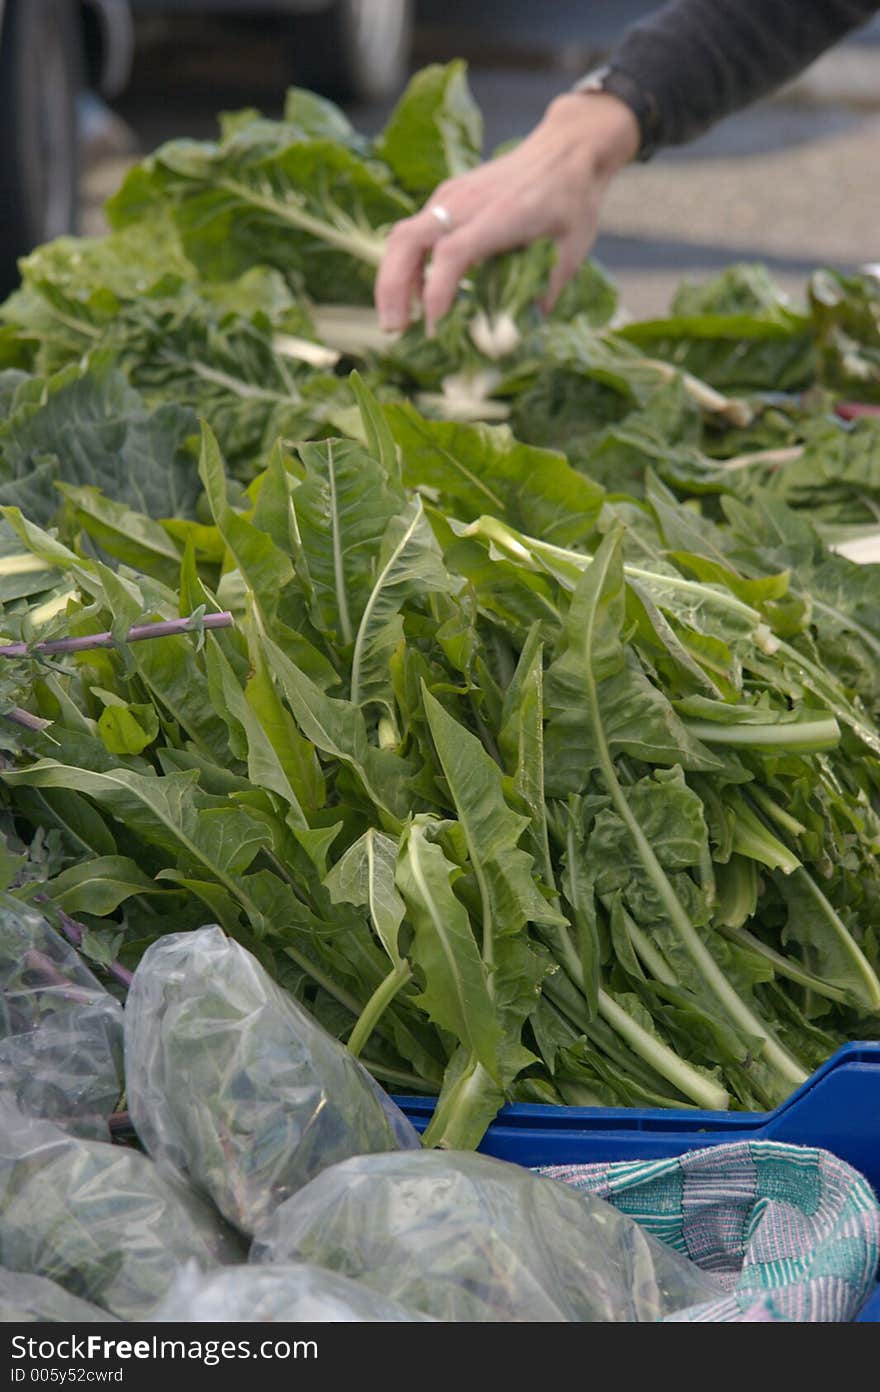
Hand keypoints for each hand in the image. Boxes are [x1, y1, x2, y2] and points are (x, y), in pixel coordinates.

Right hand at [375, 91, 640, 334]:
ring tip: (398, 321)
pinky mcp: (446, 197)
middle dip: (393, 288)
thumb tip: (521, 334)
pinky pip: (414, 232)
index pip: (453, 253)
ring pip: (402, 237)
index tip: (432, 326)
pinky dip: (407, 266)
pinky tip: (416, 295)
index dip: (437, 291)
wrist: (565, 149)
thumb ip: (545, 293)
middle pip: (408, 241)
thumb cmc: (572, 200)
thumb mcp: (571, 251)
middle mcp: (466, 203)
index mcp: (500, 216)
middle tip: (394, 330)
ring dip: (393, 280)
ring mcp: (450, 197)